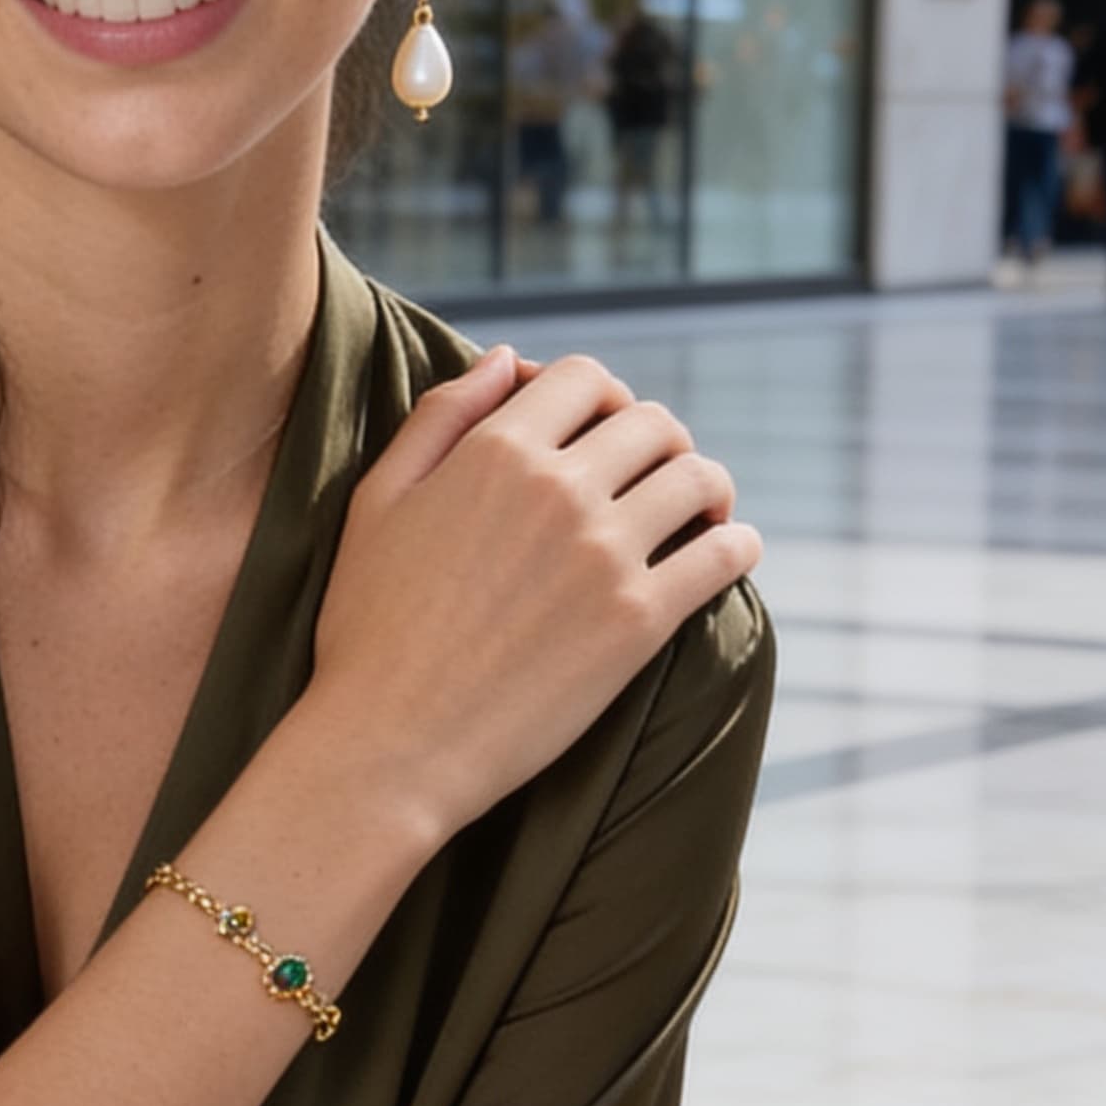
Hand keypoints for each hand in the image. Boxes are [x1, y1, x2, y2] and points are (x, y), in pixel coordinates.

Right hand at [300, 344, 758, 846]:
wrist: (387, 746)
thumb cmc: (367, 632)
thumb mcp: (377, 504)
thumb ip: (440, 420)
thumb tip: (506, 359)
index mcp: (494, 452)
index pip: (584, 378)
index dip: (603, 395)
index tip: (604, 429)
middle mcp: (557, 489)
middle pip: (651, 423)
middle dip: (660, 440)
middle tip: (656, 476)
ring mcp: (604, 553)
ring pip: (697, 479)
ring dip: (708, 487)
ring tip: (701, 513)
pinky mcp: (638, 621)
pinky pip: (722, 556)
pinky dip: (738, 545)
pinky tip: (729, 553)